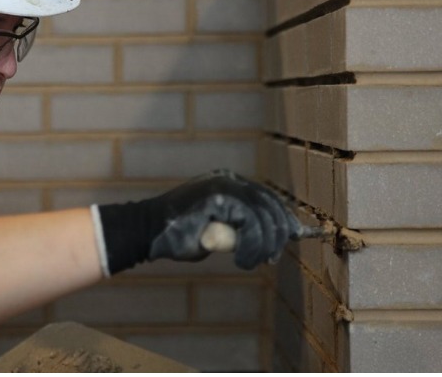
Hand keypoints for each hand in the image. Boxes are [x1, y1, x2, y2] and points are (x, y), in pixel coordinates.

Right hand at [95, 169, 299, 274]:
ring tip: (249, 261)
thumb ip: (238, 229)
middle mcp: (229, 179)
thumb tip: (271, 240)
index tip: (293, 237)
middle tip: (272, 258)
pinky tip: (241, 258)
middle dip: (277, 235)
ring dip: (262, 245)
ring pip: (263, 215)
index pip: (267, 197)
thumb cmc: (180, 235)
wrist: (148, 232)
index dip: (283, 218)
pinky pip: (250, 222)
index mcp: (229, 182)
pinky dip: (251, 245)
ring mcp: (223, 186)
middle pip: (269, 204)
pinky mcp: (217, 198)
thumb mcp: (217, 230)